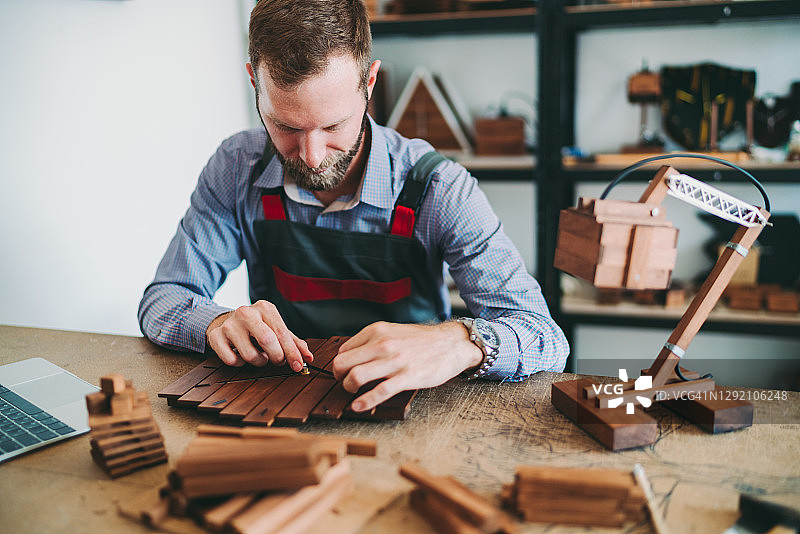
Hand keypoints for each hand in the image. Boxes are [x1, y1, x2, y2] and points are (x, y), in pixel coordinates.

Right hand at [206, 300, 312, 370]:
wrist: (225, 320)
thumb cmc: (256, 327)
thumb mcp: (276, 329)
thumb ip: (293, 343)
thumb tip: (308, 358)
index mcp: (265, 308)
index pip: (282, 333)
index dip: (292, 352)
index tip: (298, 366)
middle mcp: (246, 312)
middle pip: (267, 341)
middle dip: (276, 357)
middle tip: (277, 360)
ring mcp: (229, 324)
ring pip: (250, 355)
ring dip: (259, 362)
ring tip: (259, 355)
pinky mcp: (216, 336)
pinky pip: (232, 360)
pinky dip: (240, 363)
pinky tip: (241, 355)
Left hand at [332, 321, 483, 412]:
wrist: (451, 344)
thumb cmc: (422, 340)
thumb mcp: (393, 330)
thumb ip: (372, 340)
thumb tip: (351, 355)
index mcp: (376, 331)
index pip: (343, 350)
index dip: (340, 364)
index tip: (343, 372)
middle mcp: (382, 344)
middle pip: (343, 364)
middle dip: (338, 377)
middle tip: (344, 383)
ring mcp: (394, 361)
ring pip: (356, 377)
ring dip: (348, 389)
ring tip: (352, 393)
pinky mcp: (406, 377)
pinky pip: (379, 392)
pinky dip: (364, 402)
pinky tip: (359, 406)